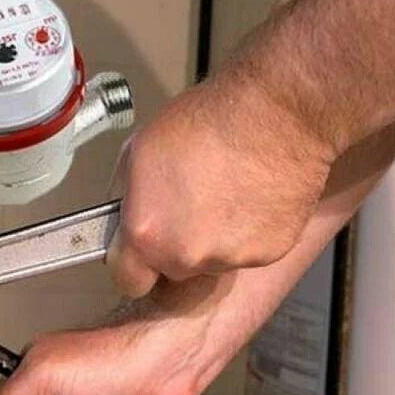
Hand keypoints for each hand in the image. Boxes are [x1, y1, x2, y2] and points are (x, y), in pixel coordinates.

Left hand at [108, 76, 335, 295]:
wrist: (274, 113)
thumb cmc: (206, 123)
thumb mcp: (137, 150)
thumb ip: (123, 197)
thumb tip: (119, 217)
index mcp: (146, 235)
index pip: (128, 280)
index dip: (132, 263)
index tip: (139, 248)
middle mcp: (186, 256)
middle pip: (172, 268)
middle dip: (174, 245)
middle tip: (188, 203)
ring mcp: (229, 258)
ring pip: (210, 260)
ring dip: (212, 238)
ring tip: (223, 193)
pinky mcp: (267, 252)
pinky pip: (246, 251)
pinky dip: (246, 232)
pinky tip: (249, 197)